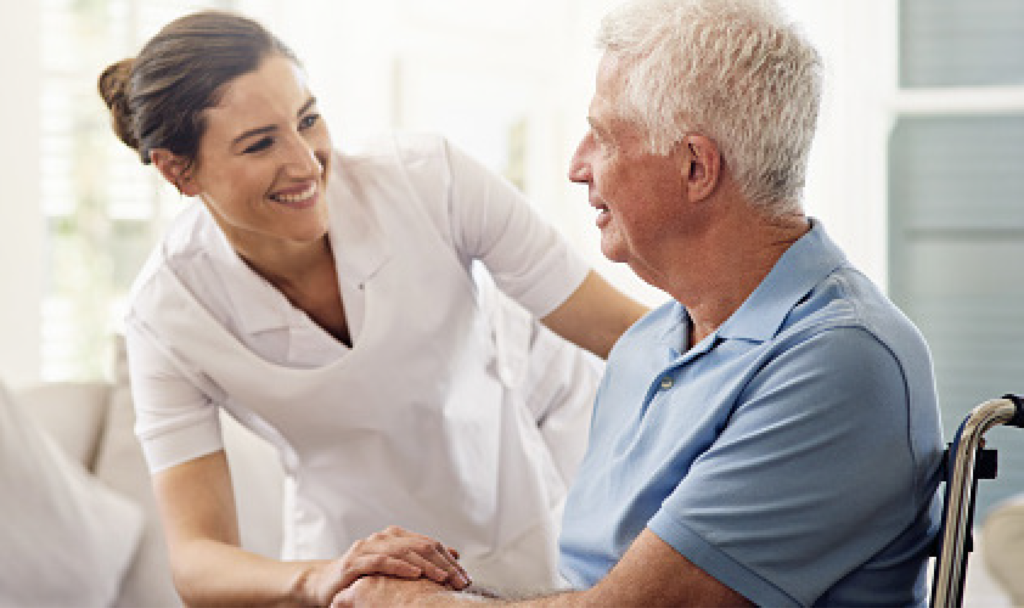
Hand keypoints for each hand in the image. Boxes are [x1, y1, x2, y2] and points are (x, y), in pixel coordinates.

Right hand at [300, 526, 470, 604]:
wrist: (325, 584)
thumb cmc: (364, 577)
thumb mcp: (395, 568)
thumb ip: (421, 558)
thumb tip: (454, 555)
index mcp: (395, 536)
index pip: (429, 544)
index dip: (449, 559)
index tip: (464, 576)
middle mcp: (383, 537)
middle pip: (421, 546)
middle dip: (443, 564)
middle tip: (459, 580)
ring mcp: (368, 547)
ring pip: (404, 552)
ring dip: (427, 565)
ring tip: (443, 577)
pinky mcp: (354, 562)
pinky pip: (381, 561)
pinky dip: (399, 566)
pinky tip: (414, 573)